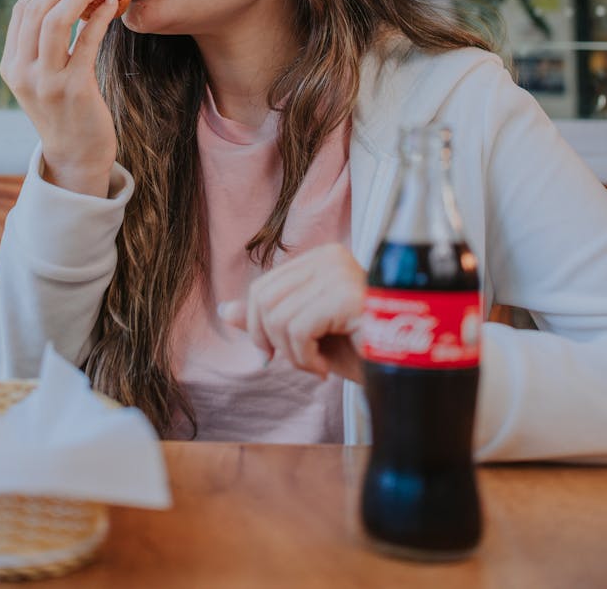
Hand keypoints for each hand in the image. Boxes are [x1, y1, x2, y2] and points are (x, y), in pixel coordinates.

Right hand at [0, 0, 119, 195]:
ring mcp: (45, 81)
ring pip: (55, 21)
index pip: (21, 12)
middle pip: (36, 10)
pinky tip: (112, 4)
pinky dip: (99, 18)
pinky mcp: (73, 89)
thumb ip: (44, 46)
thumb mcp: (44, 77)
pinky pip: (86, 41)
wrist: (77, 155)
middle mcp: (22, 71)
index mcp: (10, 65)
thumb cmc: (67, 110)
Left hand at [218, 244, 365, 382]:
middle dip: (272, 342)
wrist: (407, 374)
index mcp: (322, 258)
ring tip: (317, 366)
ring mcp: (341, 273)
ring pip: (277, 317)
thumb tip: (225, 310)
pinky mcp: (348, 296)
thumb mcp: (306, 336)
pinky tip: (325, 370)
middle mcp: (331, 257)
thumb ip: (268, 320)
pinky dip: (304, 359)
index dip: (259, 327)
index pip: (263, 286)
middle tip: (300, 364)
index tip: (279, 355)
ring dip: (292, 355)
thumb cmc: (362, 353)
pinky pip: (297, 329)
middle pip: (264, 299)